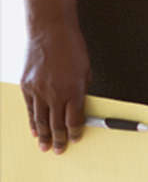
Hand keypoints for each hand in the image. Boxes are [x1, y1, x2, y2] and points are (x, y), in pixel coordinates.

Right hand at [20, 0, 91, 154]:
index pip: (75, 119)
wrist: (50, 31)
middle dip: (60, 139)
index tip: (76, 137)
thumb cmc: (72, 46)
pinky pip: (29, 109)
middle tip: (60, 149)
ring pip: (41, 119)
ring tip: (46, 147)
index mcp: (74, 89)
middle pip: (57, 123)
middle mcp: (56, 92)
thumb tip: (80, 106)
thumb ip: (82, 90)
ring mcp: (39, 90)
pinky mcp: (27, 86)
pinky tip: (35, 130)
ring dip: (44, 135)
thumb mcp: (86, 70)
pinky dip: (32, 122)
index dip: (76, 131)